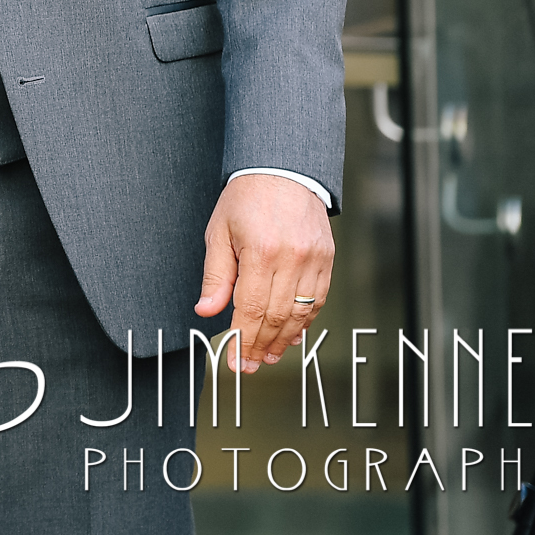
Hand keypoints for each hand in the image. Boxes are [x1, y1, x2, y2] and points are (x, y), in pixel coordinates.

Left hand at [195, 174, 333, 371]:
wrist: (283, 169)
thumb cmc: (246, 198)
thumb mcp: (219, 232)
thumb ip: (216, 275)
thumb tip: (206, 311)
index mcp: (261, 251)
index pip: (251, 308)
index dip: (242, 339)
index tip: (233, 360)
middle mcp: (292, 258)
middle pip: (277, 316)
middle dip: (260, 346)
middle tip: (248, 365)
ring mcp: (314, 259)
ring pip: (301, 312)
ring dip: (284, 340)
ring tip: (267, 356)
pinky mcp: (327, 258)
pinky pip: (318, 299)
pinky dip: (305, 321)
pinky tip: (291, 334)